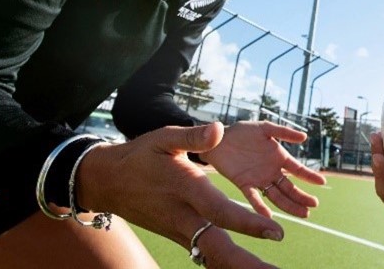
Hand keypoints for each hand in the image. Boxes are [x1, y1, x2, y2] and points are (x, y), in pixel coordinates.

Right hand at [77, 122, 284, 268]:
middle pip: (215, 247)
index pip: (219, 211)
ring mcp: (179, 231)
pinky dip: (224, 262)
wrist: (107, 182)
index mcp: (185, 188)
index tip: (276, 232)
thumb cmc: (140, 157)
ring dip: (237, 266)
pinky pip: (203, 254)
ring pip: (209, 256)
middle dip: (244, 263)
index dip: (247, 224)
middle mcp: (182, 216)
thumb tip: (219, 129)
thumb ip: (193, 137)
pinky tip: (246, 267)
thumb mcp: (163, 138)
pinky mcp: (178, 237)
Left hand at [199, 121, 326, 218]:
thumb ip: (283, 132)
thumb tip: (305, 137)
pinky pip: (254, 198)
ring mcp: (258, 179)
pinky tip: (268, 217)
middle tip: (313, 206)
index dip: (309, 176)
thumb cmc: (243, 131)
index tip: (322, 182)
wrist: (217, 139)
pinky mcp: (243, 184)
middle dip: (301, 197)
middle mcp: (271, 171)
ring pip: (276, 195)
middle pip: (289, 188)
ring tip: (303, 214)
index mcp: (279, 157)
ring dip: (289, 205)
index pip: (298, 170)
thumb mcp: (265, 128)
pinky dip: (260, 207)